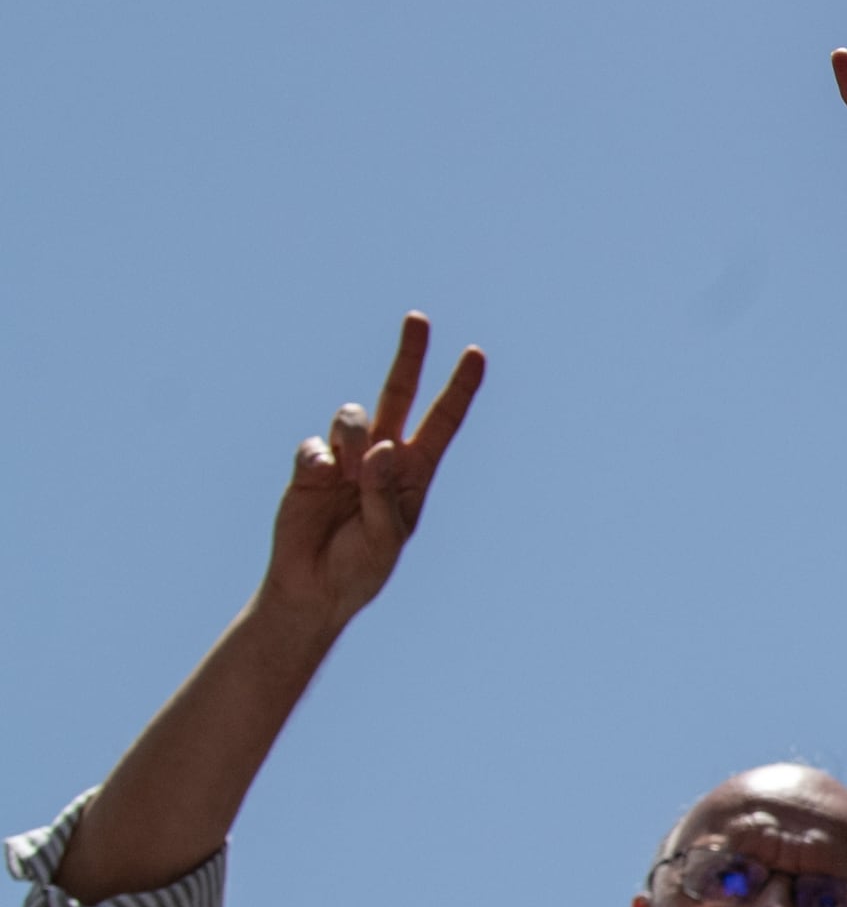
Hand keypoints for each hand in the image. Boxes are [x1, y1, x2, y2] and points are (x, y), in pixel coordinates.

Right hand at [261, 314, 485, 635]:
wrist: (314, 588)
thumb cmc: (362, 568)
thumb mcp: (386, 539)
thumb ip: (386, 494)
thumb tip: (384, 447)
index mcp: (415, 473)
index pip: (442, 422)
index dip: (459, 389)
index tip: (476, 354)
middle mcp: (383, 457)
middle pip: (398, 394)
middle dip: (409, 356)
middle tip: (419, 318)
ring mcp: (345, 457)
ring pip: (353, 416)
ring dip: (352, 437)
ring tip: (348, 475)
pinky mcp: (310, 466)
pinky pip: (314, 444)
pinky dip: (319, 458)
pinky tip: (322, 479)